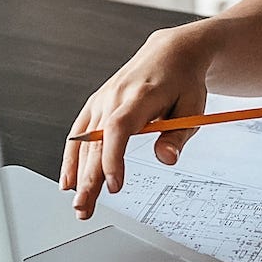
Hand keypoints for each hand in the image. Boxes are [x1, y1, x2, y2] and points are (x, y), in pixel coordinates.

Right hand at [59, 24, 214, 218]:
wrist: (170, 52)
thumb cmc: (183, 81)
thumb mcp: (193, 107)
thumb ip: (178, 135)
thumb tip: (166, 159)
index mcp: (139, 97)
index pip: (118, 129)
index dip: (112, 158)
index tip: (114, 185)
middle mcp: (114, 97)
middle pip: (96, 143)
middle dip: (89, 179)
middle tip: (85, 209)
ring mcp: (102, 100)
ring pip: (84, 143)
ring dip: (78, 175)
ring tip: (78, 205)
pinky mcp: (96, 104)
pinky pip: (78, 134)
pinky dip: (71, 158)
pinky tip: (68, 181)